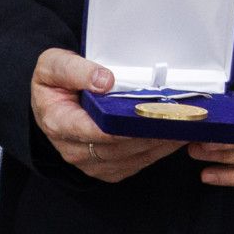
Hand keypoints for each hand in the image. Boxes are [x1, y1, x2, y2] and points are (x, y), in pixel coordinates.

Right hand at [30, 47, 185, 181]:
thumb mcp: (52, 65)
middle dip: (150, 132)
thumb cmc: (53, 84)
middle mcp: (74, 150)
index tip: (153, 113)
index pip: (98, 130)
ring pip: (132, 157)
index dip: (128, 125)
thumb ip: (75, 70)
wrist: (50, 103)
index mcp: (59, 123)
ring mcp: (90, 163)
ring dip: (159, 143)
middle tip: (179, 116)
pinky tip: (173, 135)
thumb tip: (105, 80)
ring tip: (183, 124)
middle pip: (120, 146)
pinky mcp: (106, 168)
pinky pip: (136, 164)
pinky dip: (157, 151)